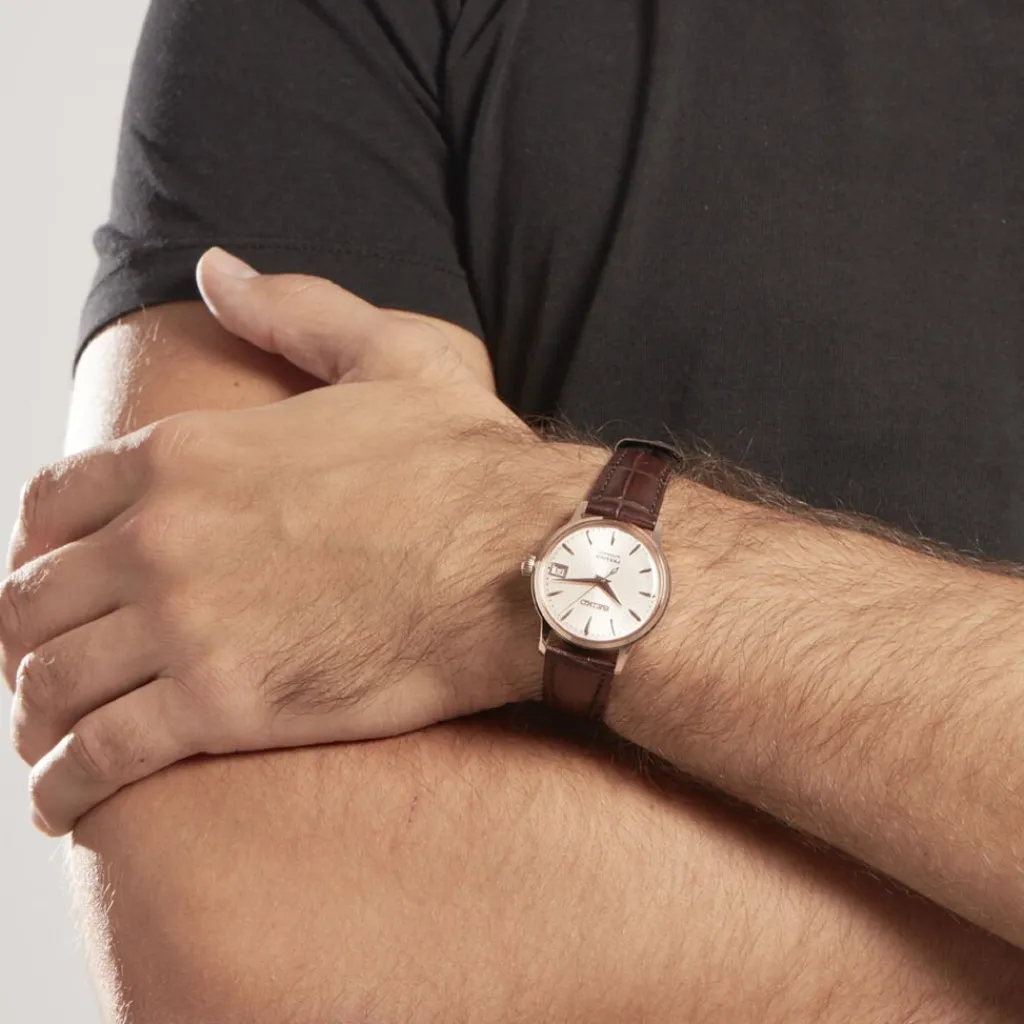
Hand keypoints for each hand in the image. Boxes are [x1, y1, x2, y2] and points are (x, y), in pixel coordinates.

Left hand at [3, 248, 601, 834]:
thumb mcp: (389, 356)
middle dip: (24, 634)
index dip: (36, 546)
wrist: (528, 561)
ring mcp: (187, 623)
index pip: (53, 503)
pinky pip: (103, 754)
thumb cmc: (469, 466)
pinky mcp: (224, 706)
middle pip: (35, 597)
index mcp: (190, 453)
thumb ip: (294, 309)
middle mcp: (164, 536)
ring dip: (34, 714)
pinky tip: (62, 800)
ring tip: (44, 739)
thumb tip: (219, 270)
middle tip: (44, 663)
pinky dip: (65, 785)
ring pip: (52, 679)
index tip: (51, 578)